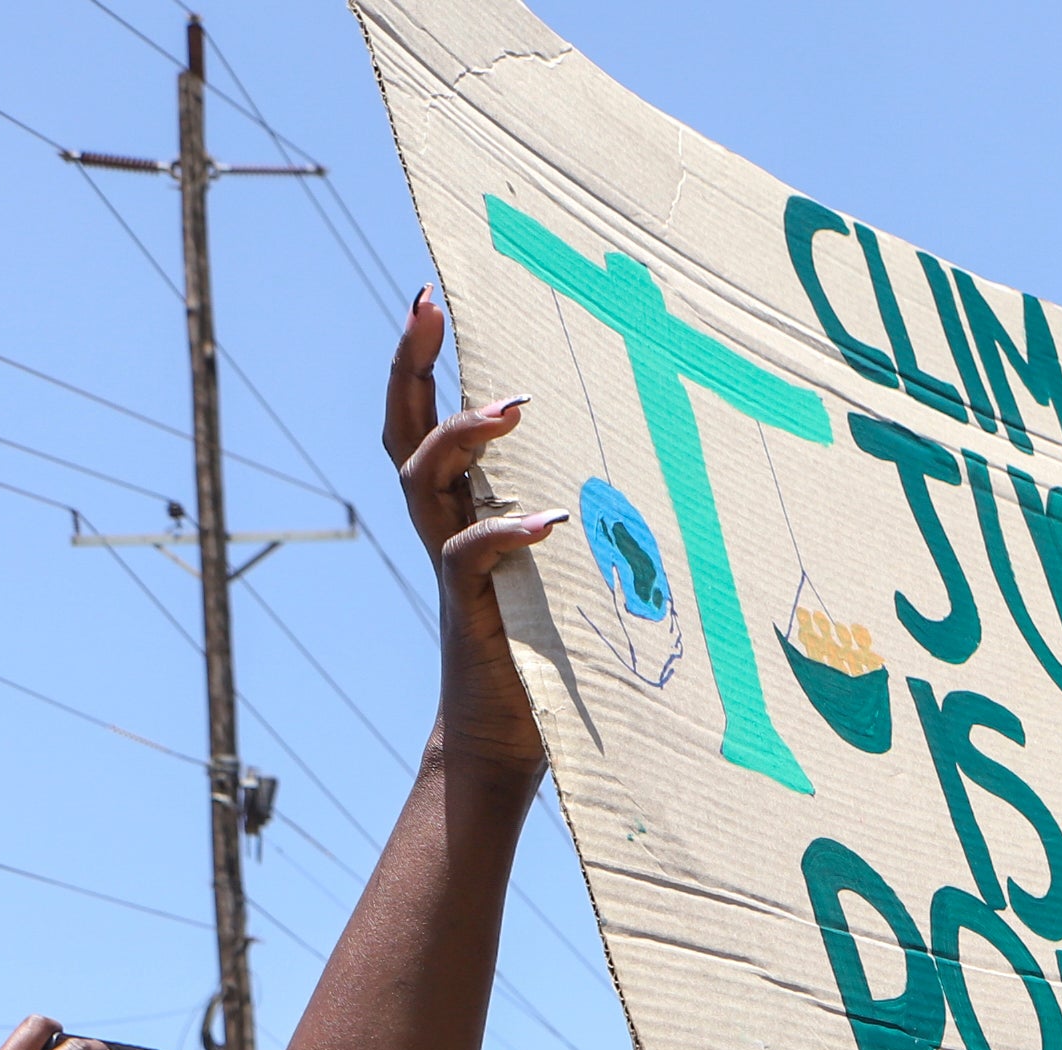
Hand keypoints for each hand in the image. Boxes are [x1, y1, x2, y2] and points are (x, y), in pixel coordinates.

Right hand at [382, 291, 560, 790]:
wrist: (508, 741)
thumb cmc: (550, 655)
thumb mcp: (570, 573)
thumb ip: (589, 526)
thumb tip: (658, 477)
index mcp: (464, 512)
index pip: (426, 422)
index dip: (421, 361)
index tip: (431, 295)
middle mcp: (446, 530)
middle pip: (404, 432)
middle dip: (412, 365)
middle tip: (426, 304)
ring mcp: (452, 568)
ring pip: (423, 481)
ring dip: (461, 437)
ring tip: (511, 409)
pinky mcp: (472, 611)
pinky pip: (469, 558)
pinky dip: (505, 533)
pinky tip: (547, 521)